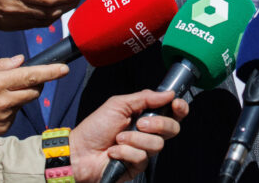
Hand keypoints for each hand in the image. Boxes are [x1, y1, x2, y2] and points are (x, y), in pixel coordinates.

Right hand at [0, 0, 85, 29]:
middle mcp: (11, 8)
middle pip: (50, 11)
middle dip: (69, 4)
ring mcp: (8, 20)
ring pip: (42, 21)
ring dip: (60, 12)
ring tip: (69, 1)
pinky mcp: (4, 26)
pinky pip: (31, 26)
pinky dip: (46, 19)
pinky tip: (51, 9)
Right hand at [0, 55, 67, 141]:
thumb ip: (0, 65)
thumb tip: (21, 60)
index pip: (31, 75)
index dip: (51, 71)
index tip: (64, 68)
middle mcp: (4, 100)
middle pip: (35, 90)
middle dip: (36, 82)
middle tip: (25, 79)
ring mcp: (4, 116)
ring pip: (25, 102)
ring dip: (21, 96)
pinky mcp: (3, 128)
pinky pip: (15, 114)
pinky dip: (11, 109)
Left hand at [70, 89, 188, 182]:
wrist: (79, 151)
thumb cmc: (95, 127)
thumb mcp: (118, 104)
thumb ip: (145, 97)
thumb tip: (168, 93)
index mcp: (146, 115)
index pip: (172, 112)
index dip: (179, 108)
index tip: (175, 104)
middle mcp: (148, 133)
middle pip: (172, 129)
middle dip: (157, 124)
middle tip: (139, 123)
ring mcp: (143, 150)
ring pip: (157, 144)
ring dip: (134, 139)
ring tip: (118, 138)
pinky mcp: (137, 166)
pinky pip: (142, 157)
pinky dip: (125, 152)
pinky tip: (113, 152)